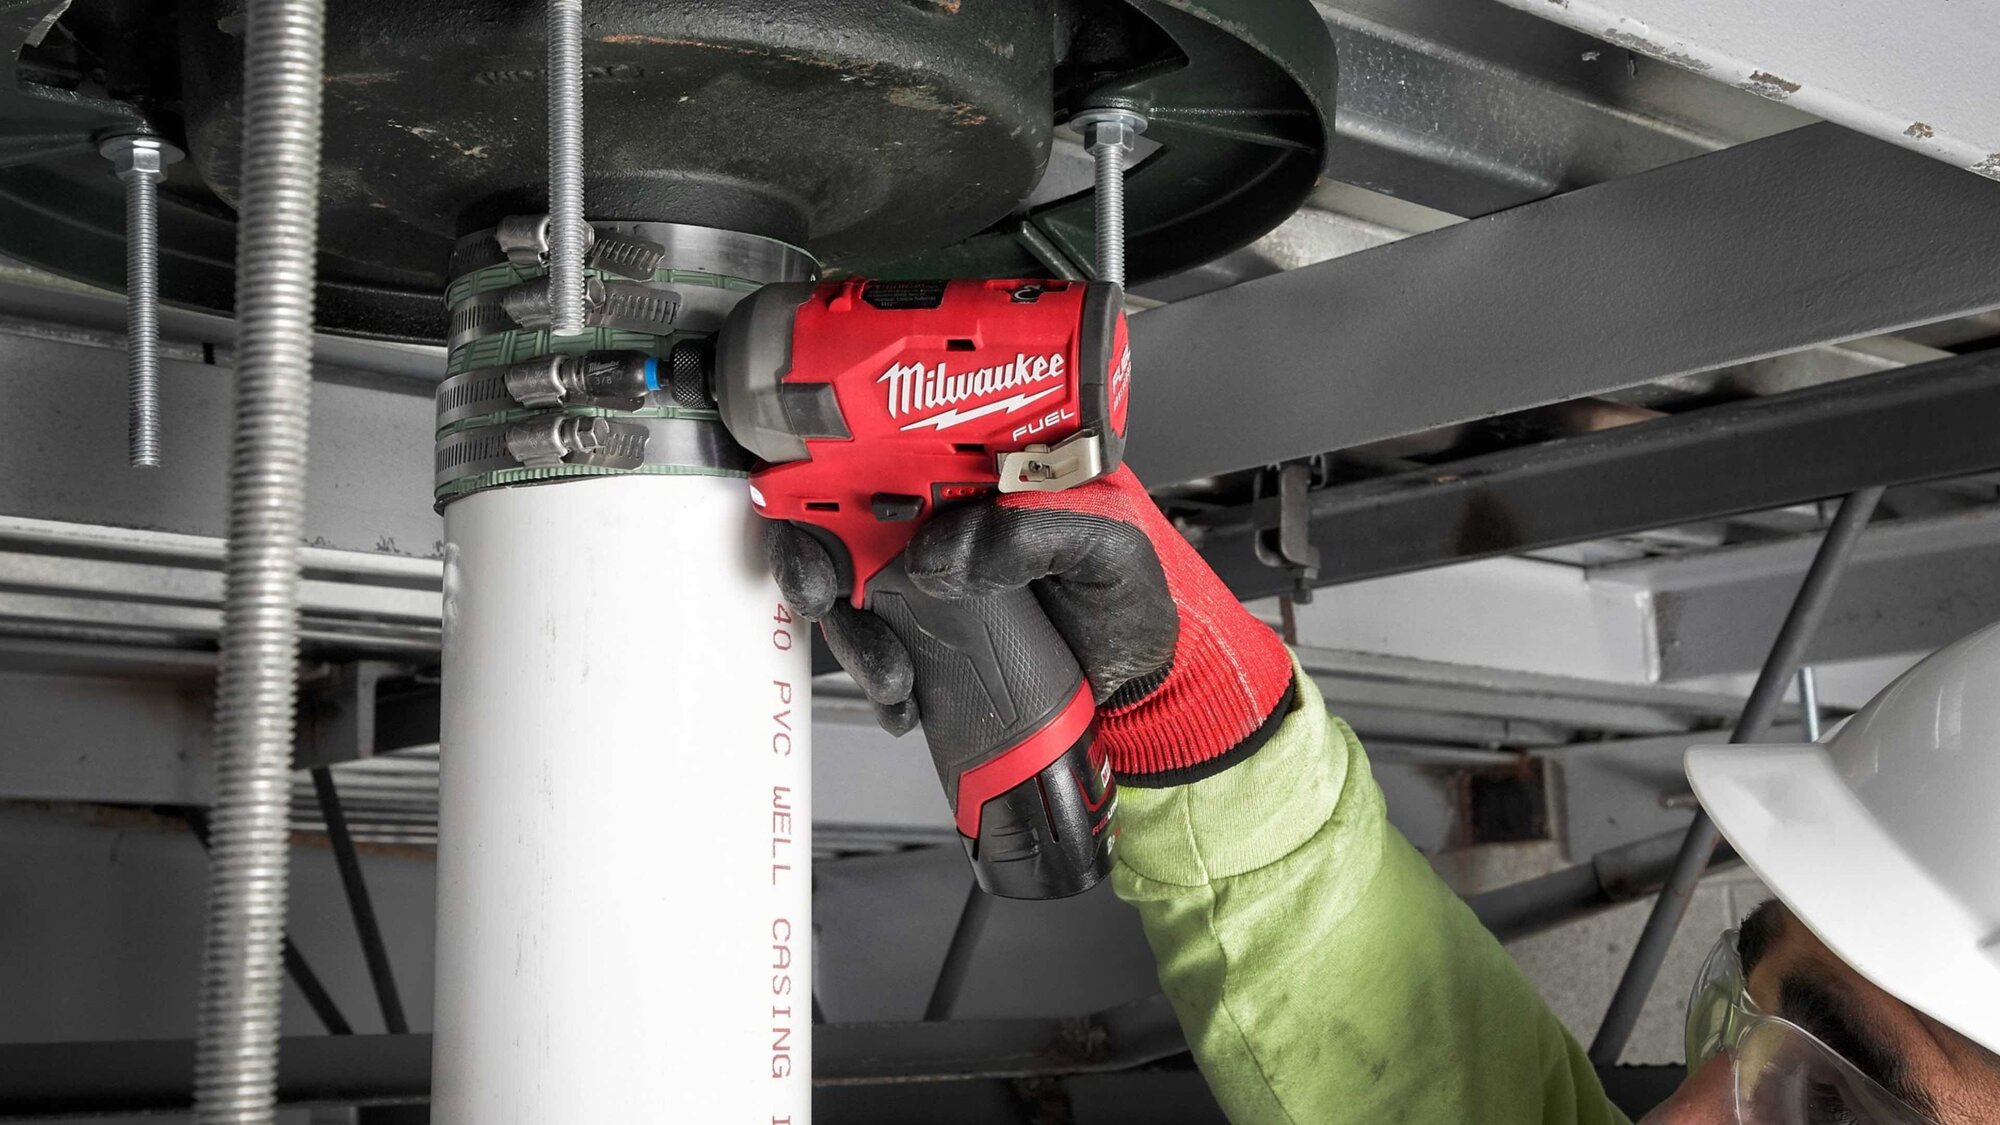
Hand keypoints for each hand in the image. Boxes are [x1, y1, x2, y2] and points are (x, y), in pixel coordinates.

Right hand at [766, 466, 1294, 783]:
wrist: (1148, 689)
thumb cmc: (1138, 602)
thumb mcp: (1111, 549)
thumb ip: (1039, 534)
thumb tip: (951, 551)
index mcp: (990, 477)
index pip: (898, 448)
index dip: (843, 466)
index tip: (827, 503)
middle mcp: (950, 521)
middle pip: (848, 520)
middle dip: (816, 555)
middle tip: (825, 591)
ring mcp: (934, 584)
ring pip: (852, 591)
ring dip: (850, 630)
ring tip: (890, 670)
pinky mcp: (933, 641)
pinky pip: (881, 650)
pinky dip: (878, 677)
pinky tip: (903, 698)